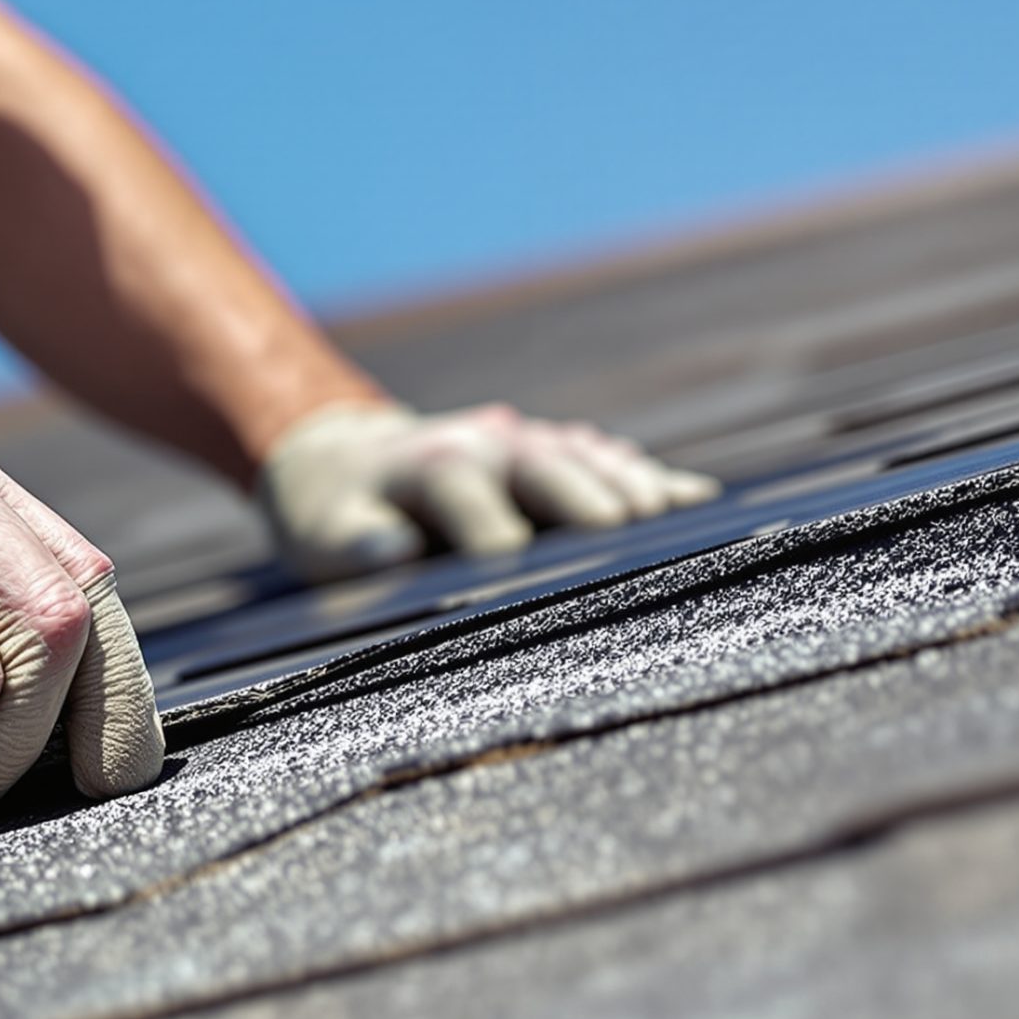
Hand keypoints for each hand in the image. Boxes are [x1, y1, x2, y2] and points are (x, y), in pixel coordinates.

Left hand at [255, 402, 719, 582]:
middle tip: (626, 538)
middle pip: (545, 466)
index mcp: (429, 466)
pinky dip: (649, 478)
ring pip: (587, 459)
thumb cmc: (333, 514)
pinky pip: (610, 461)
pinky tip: (695, 499)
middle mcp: (487, 445)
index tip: (514, 574)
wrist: (341, 459)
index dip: (490, 533)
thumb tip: (389, 549)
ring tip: (678, 518)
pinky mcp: (556, 454)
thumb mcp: (322, 533)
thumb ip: (353, 543)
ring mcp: (528, 444)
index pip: (465, 495)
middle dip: (582, 499)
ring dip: (631, 485)